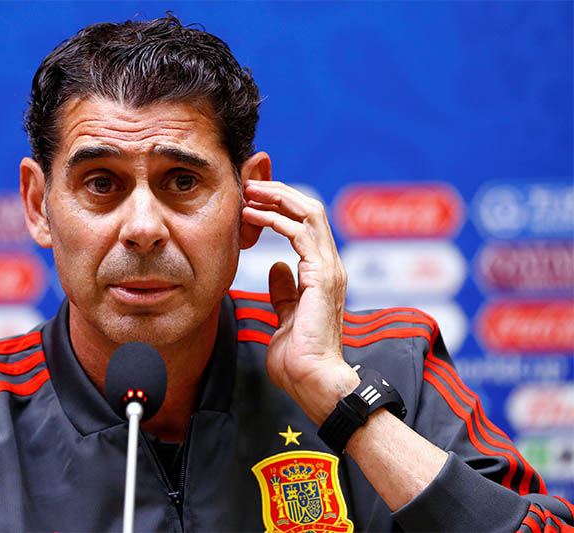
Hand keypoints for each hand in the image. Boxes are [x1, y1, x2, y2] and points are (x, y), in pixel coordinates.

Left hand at [242, 180, 359, 423]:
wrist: (313, 380)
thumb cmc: (299, 357)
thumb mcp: (285, 316)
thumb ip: (284, 291)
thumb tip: (276, 268)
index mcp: (322, 274)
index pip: (306, 225)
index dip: (281, 207)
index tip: (253, 201)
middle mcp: (329, 266)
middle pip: (309, 211)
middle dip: (279, 193)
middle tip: (249, 185)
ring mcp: (328, 269)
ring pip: (308, 213)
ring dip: (277, 198)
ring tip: (249, 192)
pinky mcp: (321, 276)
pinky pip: (299, 233)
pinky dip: (276, 218)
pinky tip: (253, 215)